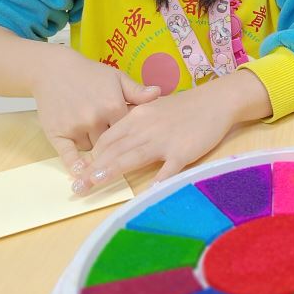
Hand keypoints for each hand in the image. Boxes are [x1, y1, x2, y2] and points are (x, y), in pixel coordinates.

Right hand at [30, 48, 159, 175]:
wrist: (54, 69)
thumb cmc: (89, 73)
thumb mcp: (116, 77)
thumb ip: (137, 90)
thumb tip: (158, 94)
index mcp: (114, 106)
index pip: (130, 131)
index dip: (132, 134)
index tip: (136, 136)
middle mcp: (96, 119)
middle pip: (112, 144)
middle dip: (115, 145)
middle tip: (118, 147)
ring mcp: (76, 127)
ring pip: (92, 150)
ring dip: (95, 149)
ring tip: (97, 144)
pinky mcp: (58, 134)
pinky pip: (68, 155)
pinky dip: (75, 165)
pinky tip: (80, 173)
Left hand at [74, 69, 272, 194]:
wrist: (216, 100)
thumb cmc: (185, 106)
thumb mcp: (154, 109)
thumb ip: (135, 124)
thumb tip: (115, 144)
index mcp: (137, 117)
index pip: (108, 139)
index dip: (92, 157)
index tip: (79, 173)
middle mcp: (146, 128)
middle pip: (115, 150)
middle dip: (94, 169)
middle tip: (77, 187)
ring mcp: (165, 140)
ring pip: (133, 157)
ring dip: (113, 171)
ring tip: (96, 183)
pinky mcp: (183, 151)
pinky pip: (168, 169)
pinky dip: (157, 180)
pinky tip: (147, 193)